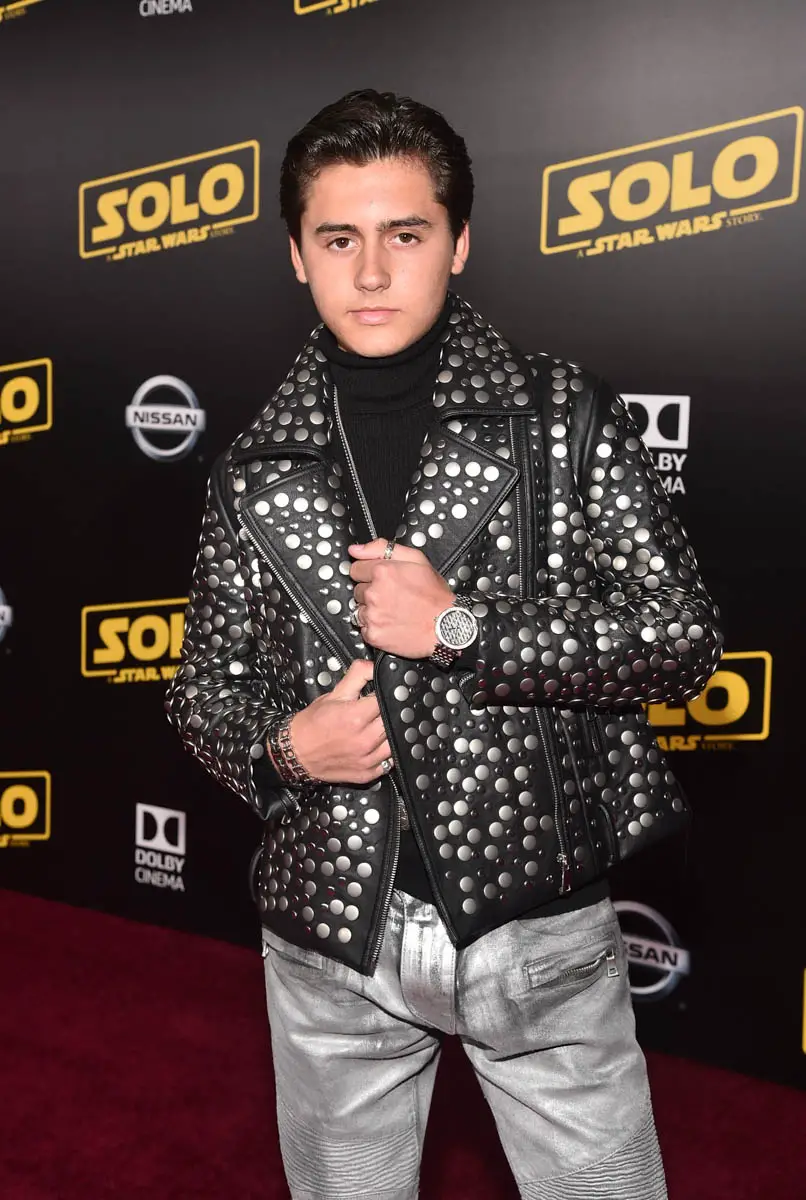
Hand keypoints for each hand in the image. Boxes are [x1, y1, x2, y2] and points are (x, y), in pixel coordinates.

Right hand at [287, 659, 392, 785]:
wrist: (296, 752)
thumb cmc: (312, 724)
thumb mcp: (334, 693)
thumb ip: (358, 675)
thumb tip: (375, 666)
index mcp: (356, 717)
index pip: (387, 700)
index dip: (387, 695)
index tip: (382, 695)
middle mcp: (364, 740)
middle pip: (394, 721)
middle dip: (389, 713)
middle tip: (379, 712)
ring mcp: (367, 759)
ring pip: (396, 742)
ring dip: (391, 733)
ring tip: (378, 728)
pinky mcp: (367, 774)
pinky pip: (388, 762)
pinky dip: (386, 753)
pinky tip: (376, 745)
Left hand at [348, 538, 454, 657]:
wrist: (446, 626)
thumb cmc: (435, 596)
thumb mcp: (417, 559)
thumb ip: (382, 549)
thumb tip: (356, 550)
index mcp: (382, 572)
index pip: (356, 569)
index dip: (369, 573)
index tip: (382, 580)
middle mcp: (374, 593)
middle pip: (357, 590)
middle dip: (371, 591)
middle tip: (392, 595)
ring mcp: (372, 615)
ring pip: (358, 608)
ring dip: (371, 609)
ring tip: (392, 610)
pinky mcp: (372, 634)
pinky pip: (363, 627)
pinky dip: (374, 625)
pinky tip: (390, 622)